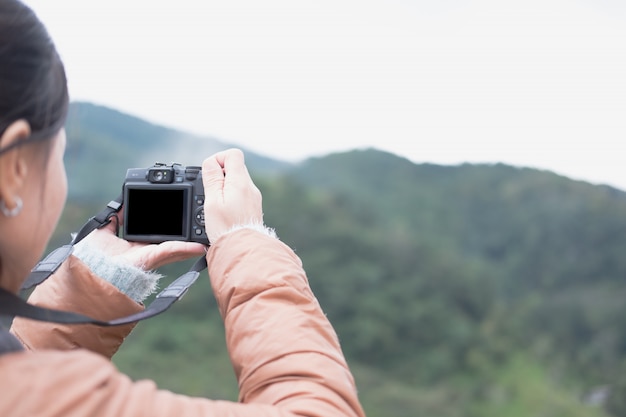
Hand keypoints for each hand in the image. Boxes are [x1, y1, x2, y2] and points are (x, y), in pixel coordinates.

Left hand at [75, 211, 206, 270]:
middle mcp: (146, 253)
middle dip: (187, 239)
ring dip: (191, 245)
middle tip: (200, 230)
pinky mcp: (151, 258)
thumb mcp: (103, 231)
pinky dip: (186, 249)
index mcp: (136, 248)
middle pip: (172, 244)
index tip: (180, 221)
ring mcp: (150, 257)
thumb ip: (114, 218)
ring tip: (206, 239)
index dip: (169, 230)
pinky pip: (170, 251)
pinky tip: (199, 246)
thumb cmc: (90, 258)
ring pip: (176, 249)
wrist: (87, 270)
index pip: (157, 237)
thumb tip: (119, 204)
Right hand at [202, 148, 262, 242]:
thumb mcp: (212, 201)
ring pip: (237, 182)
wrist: (243, 249)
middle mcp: (250, 187)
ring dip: (224, 188)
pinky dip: (230, 198)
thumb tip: (211, 161)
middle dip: (220, 175)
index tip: (209, 174)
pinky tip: (224, 212)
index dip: (218, 159)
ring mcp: (253, 198)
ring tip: (216, 205)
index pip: (233, 154)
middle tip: (210, 192)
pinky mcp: (253, 207)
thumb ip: (212, 178)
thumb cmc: (226, 228)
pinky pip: (241, 194)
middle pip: (235, 167)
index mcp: (240, 182)